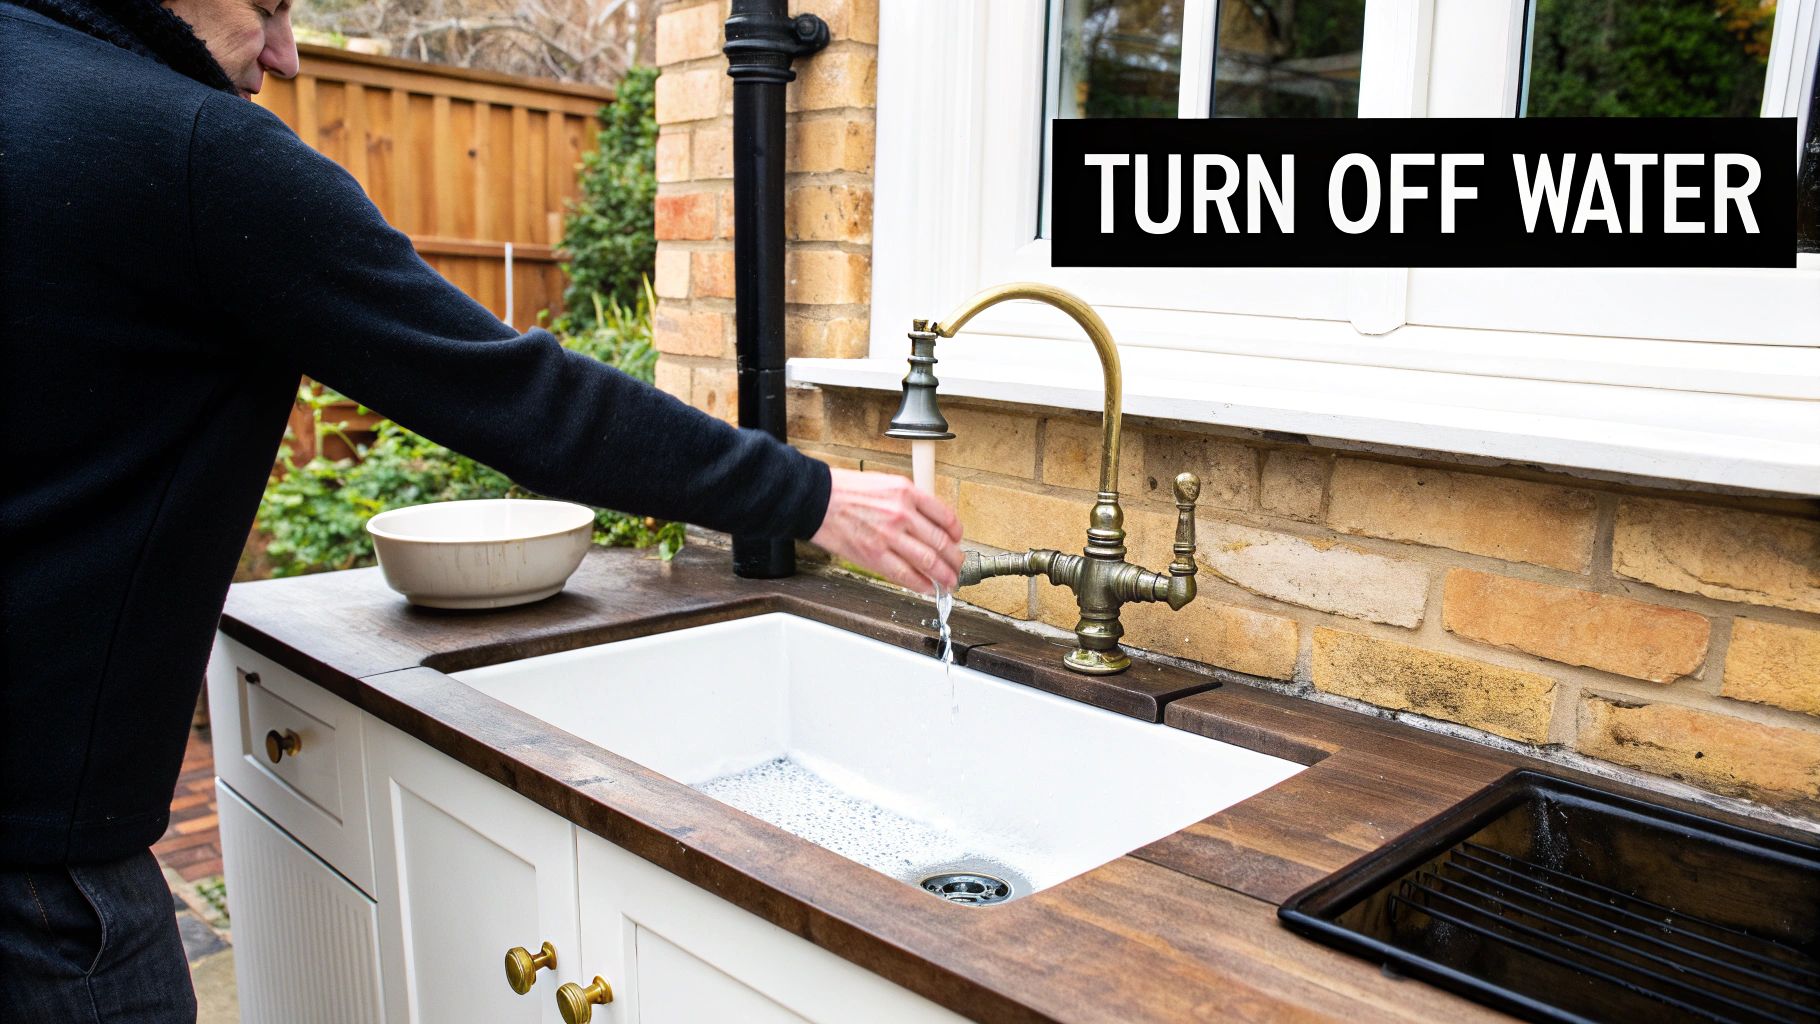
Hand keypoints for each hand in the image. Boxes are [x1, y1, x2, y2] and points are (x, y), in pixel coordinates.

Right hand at [811, 468, 962, 593]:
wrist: (817, 500)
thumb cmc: (846, 490)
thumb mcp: (885, 483)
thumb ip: (909, 501)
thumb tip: (928, 523)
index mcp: (907, 492)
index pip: (945, 517)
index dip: (957, 534)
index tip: (958, 541)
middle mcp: (902, 513)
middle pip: (941, 542)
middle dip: (955, 559)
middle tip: (958, 567)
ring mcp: (889, 536)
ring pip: (928, 562)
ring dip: (944, 576)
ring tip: (949, 583)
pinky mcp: (874, 555)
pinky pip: (905, 575)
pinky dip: (920, 584)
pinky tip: (927, 588)